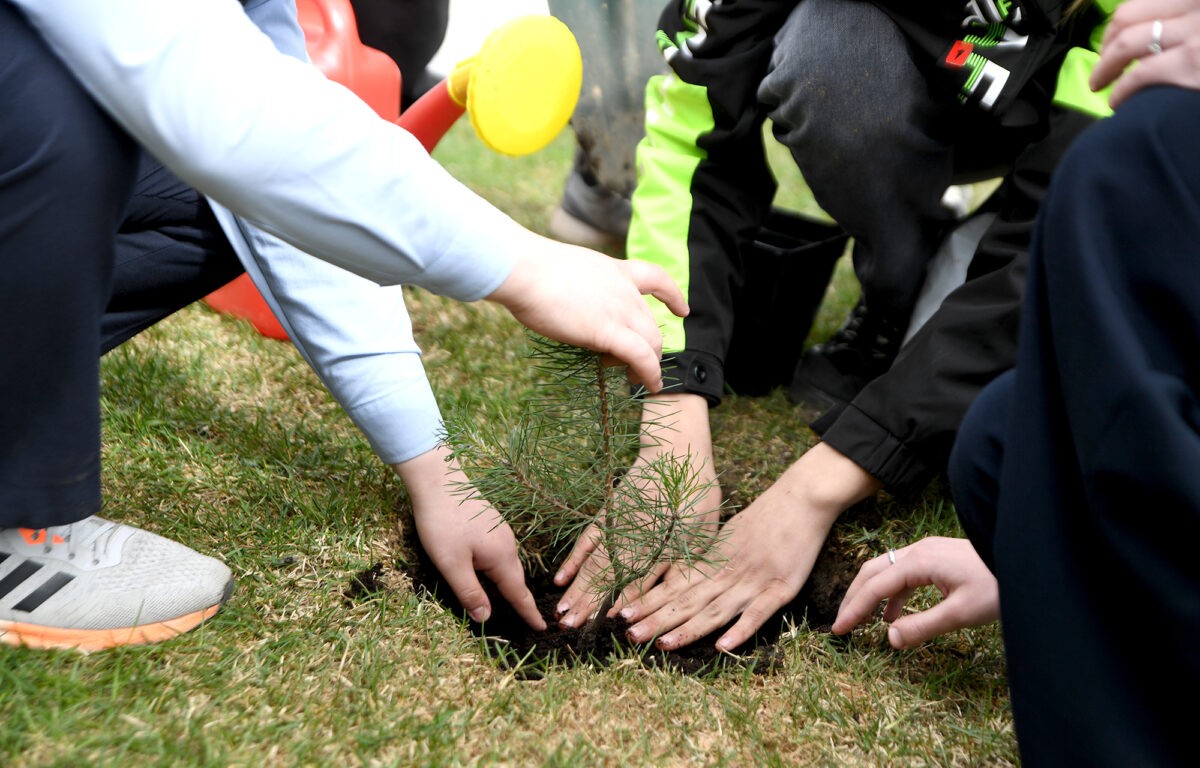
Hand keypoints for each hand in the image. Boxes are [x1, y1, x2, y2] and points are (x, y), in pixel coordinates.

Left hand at [394, 446, 545, 630]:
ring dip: (510, 584)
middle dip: (522, 601)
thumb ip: (469, 593)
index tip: (543, 629)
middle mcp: (507, 544)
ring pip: (508, 565)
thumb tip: (486, 619)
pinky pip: (501, 553)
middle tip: (530, 621)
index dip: (529, 613)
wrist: (438, 481)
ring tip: (513, 602)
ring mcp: (501, 532)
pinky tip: (492, 571)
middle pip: (516, 579)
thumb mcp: (451, 564)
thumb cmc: (442, 523)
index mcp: (501, 557)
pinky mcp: (491, 524)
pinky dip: (501, 569)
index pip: (518, 593)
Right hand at [486, 235, 688, 393]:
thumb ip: (578, 289)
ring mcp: (619, 309)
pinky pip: (641, 356)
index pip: (654, 277)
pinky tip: (651, 385)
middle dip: (651, 347)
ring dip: (650, 366)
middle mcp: (624, 289)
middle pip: (651, 323)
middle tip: (638, 365)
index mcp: (614, 271)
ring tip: (641, 381)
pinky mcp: (607, 331)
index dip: (672, 295)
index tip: (682, 310)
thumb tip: (568, 306)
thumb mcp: (565, 271)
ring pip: (651, 342)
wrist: (523, 270)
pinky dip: (650, 373)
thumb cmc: (529, 270)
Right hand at [552, 393, 721, 627]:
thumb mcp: (703, 533)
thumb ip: (684, 566)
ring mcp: (616, 525)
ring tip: (561, 612)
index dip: (623, 601)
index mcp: (662, 545)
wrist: (676, 452)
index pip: (639, 579)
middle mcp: (634, 538)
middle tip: (569, 628)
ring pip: (594, 562)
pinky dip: (573, 559)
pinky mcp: (606, 514)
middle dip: (589, 604)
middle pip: (608, 575)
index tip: (606, 622)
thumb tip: (669, 598)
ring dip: (577, 589)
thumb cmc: (697, 496)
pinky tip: (562, 578)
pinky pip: (586, 540)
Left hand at [619, 443, 881, 651]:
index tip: (620, 613)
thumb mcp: (729, 536)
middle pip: (687, 600)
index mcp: (714, 560)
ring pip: (715, 610)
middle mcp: (728, 572)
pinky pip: (757, 613)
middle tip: (628, 635)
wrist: (802, 497)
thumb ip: (709, 560)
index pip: (675, 586)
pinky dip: (740, 630)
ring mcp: (753, 580)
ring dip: (688, 630)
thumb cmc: (767, 515)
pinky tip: (722, 646)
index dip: (648, 601)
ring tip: (662, 645)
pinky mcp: (781, 588)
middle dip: (656, 619)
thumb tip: (682, 577)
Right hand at [831, 536, 997, 648]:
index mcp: (918, 562)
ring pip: (885, 570)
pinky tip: (892, 615)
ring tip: (861, 621)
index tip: (839, 630)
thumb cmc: (996, 586)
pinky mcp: (936, 557)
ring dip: (870, 594)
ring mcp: (927, 551)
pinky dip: (891, 593)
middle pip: (872, 571)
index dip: (854, 609)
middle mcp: (917, 551)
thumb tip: (890, 639)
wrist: (1025, 560)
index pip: (874, 587)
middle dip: (854, 598)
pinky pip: (902, 573)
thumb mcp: (961, 613)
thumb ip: (923, 626)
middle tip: (841, 623)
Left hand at [1090, 0, 1199, 106]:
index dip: (1116, 27)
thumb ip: (1177, 20)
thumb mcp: (1199, 22)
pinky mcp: (1191, 62)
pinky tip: (1116, 102)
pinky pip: (1140, 74)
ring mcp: (1192, 32)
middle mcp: (1191, 4)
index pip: (1137, 5)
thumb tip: (1143, 36)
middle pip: (1125, 18)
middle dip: (1105, 46)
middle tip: (1101, 69)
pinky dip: (1120, 90)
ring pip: (1125, 44)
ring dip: (1103, 69)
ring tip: (1100, 85)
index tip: (1111, 45)